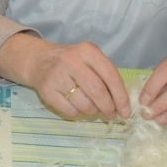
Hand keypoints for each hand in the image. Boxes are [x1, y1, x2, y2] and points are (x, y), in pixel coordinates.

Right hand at [0, 34, 130, 120]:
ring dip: (93, 112)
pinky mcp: (47, 90)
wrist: (40, 60)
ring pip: (84, 104)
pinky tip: (78, 107)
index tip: (126, 111)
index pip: (110, 76)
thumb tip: (122, 105)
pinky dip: (79, 114)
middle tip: (111, 115)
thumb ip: (106, 76)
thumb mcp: (90, 59)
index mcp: (87, 51)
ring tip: (93, 109)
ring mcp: (57, 75)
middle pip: (97, 91)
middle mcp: (71, 61)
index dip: (121, 96)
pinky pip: (70, 111)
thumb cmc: (72, 62)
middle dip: (108, 107)